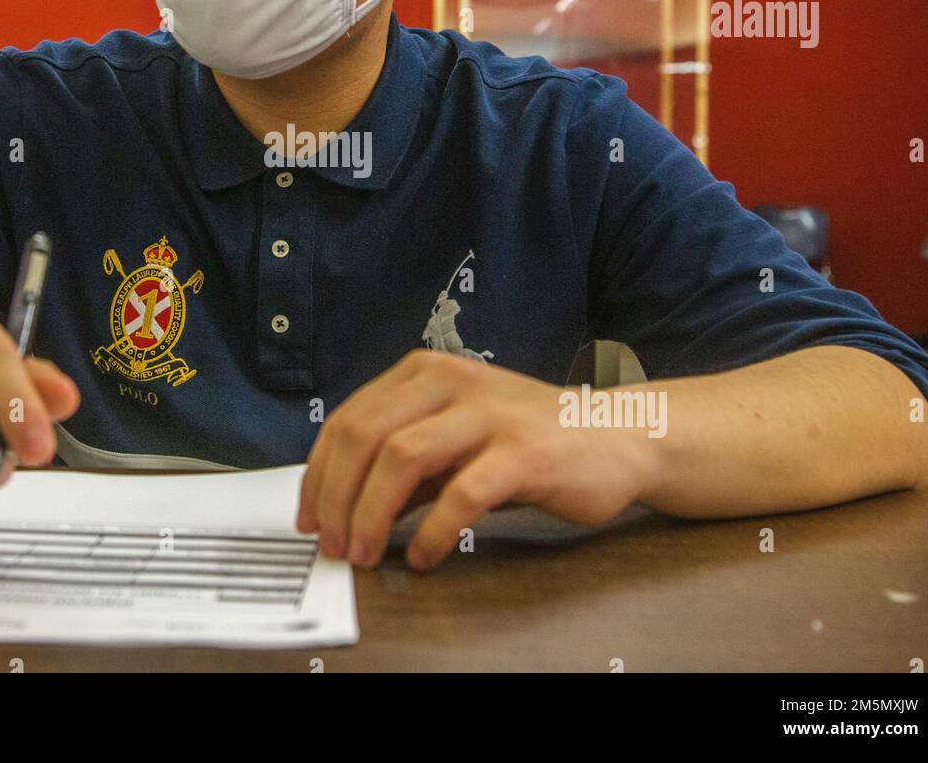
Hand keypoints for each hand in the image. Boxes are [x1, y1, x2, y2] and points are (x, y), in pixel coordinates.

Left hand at [296, 349, 656, 569]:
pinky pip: (461, 494)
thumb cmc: (528, 441)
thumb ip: (405, 463)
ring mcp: (489, 413)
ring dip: (371, 514)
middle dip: (336, 496)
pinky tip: (424, 556)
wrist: (618, 437)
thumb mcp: (455, 438)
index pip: (349, 418)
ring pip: (402, 457)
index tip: (309, 517)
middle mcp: (452, 382)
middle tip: (332, 544)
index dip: (319, 473)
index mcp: (426, 372)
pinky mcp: (523, 452)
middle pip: (365, 434)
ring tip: (365, 553)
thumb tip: (343, 507)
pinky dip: (433, 532)